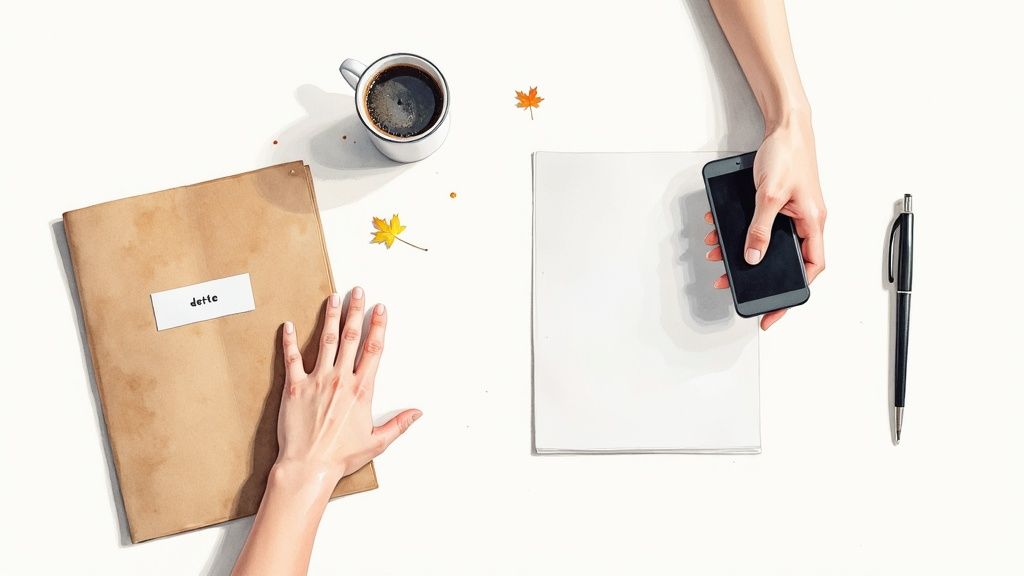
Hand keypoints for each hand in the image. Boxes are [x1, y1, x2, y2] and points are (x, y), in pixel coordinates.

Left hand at [275, 287, 420, 484]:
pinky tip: (288, 326)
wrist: (309, 466)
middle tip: (357, 292)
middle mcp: (340, 379)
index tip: (380, 310)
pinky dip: (289, 340)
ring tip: (333, 298)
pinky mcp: (295, 386)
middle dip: (356, 311)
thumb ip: (399, 424)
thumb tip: (417, 413)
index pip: (373, 349)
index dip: (378, 326)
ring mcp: (317, 380)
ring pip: (324, 340)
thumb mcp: (377, 442)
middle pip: (350, 337)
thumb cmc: (340, 456)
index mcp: (361, 389)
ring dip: (329, 317)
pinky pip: (291, 358)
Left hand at [704, 117, 826, 329]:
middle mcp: (805, 221)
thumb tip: (753, 258)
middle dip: (756, 274)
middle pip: (782, 260)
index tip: (774, 311)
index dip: (794, 293)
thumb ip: (760, 228)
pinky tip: (717, 229)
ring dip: (739, 251)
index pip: (811, 269)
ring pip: (765, 243)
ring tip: (717, 256)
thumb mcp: (770, 195)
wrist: (784, 125)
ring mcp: (791, 213)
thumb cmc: (788, 153)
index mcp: (813, 223)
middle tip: (733, 285)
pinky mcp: (777, 204)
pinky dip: (736, 230)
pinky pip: (756, 225)